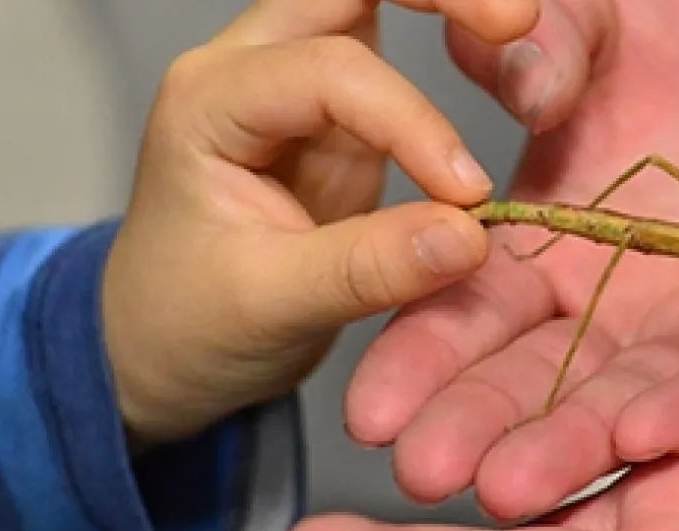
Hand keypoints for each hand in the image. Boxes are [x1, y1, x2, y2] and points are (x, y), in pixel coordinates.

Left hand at [101, 0, 540, 444]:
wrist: (159, 348)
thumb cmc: (187, 323)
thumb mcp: (269, 307)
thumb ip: (366, 268)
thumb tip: (470, 237)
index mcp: (211, 102)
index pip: (330, 72)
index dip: (412, 123)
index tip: (468, 196)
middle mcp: (251, 66)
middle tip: (519, 19)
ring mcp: (297, 78)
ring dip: (447, 6)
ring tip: (517, 27)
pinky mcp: (341, 108)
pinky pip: (401, 49)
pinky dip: (452, 34)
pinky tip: (504, 49)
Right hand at [344, 0, 678, 515]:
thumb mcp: (630, 14)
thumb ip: (556, 34)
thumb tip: (503, 65)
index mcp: (565, 234)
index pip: (474, 304)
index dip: (422, 352)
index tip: (372, 399)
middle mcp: (627, 302)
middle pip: (535, 377)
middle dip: (475, 425)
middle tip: (420, 467)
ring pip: (624, 403)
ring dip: (566, 446)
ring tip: (508, 486)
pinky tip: (641, 437)